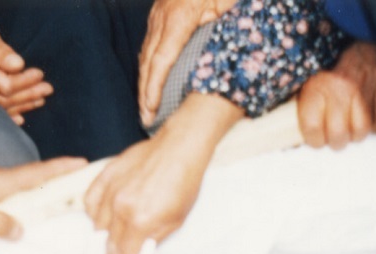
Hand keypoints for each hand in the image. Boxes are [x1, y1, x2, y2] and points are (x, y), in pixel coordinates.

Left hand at [0, 158, 87, 237]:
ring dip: (43, 188)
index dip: (60, 168)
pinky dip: (24, 197)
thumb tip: (20, 231)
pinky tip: (27, 208)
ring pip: (22, 186)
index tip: (83, 162)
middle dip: (60, 177)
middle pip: (35, 178)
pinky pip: (9, 193)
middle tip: (84, 182)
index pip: (36, 174)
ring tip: (63, 197)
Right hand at [85, 93, 242, 253]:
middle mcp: (119, 208)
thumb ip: (153, 240)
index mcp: (140, 221)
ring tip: (109, 246)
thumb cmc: (185, 184)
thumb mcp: (176, 221)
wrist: (180, 146)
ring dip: (101, 239)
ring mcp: (109, 190)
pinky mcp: (104, 176)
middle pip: (106, 245)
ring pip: (95, 224)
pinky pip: (90, 202)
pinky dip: (95, 214)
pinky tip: (103, 218)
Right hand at [138, 0, 235, 126]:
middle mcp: (164, 13)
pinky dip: (150, 63)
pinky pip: (152, 40)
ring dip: (145, 80)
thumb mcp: (231, 6)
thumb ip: (224, 27)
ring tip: (147, 105)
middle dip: (145, 92)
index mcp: (180, 15)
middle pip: (148, 59)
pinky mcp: (163, 8)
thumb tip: (223, 58)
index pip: (160, 60)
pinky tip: (153, 78)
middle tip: (146, 119)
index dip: (152, 89)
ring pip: (147, 50)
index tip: (150, 111)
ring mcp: (160, 10)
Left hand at [297, 42, 375, 149]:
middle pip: (338, 136)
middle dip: (335, 141)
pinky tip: (366, 116)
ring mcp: (366, 93)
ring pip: (360, 133)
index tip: (316, 138)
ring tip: (351, 126)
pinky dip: (373, 125)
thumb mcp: (312, 77)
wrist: (366, 39)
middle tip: (335, 136)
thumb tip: (295, 132)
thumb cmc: (336, 61)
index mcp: (320, 85)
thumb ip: (305, 103)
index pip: (312, 128)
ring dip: (355, 134)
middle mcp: (343, 90)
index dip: (313, 139)